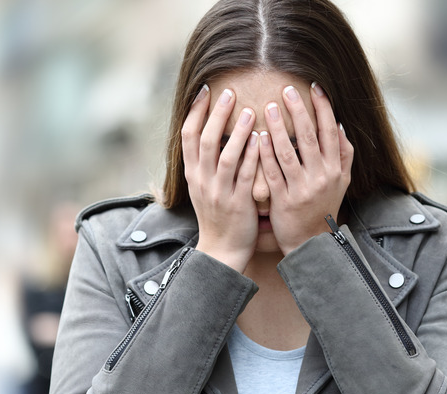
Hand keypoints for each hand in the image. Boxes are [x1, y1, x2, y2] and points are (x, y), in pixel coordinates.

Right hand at [182, 85, 259, 271]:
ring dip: (236, 131)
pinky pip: (245, 175)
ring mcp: (219, 192)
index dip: (195, 112)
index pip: (187, 136)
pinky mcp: (238, 203)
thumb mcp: (203, 187)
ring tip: (249, 111)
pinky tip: (260, 139)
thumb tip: (211, 132)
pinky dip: (252, 156)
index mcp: (192, 174)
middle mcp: (202, 180)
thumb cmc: (217, 215)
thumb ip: (206, 162)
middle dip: (216, 114)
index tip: (205, 91)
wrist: (222, 250)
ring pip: (225, 156)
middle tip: (229, 92)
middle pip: (205, 140)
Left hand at [259, 82, 352, 254]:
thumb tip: (339, 124)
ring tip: (269, 107)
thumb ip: (343, 154)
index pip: (330, 132)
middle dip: (298, 111)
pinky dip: (265, 154)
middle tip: (286, 89)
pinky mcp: (283, 200)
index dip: (323, 108)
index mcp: (335, 169)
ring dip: (279, 128)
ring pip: (289, 153)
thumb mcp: (342, 181)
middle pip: (309, 138)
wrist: (311, 242)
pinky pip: (273, 173)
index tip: (314, 87)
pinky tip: (258, 136)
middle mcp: (321, 177)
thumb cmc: (324, 206)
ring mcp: (301, 189)